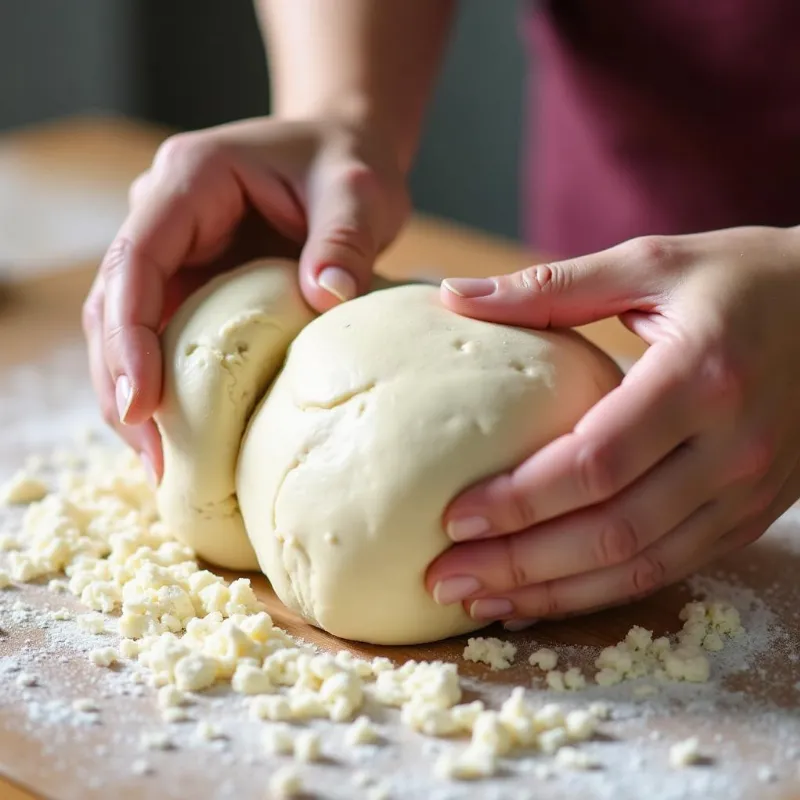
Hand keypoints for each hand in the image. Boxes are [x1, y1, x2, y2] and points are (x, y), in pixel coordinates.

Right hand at [82, 116, 408, 481]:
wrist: (344, 155)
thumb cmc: (348, 164)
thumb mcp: (358, 193)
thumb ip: (345, 239)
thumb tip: (327, 297)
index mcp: (190, 180)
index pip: (135, 259)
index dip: (129, 334)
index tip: (141, 403)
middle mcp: (165, 217)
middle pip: (114, 304)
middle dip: (122, 382)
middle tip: (154, 458)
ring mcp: (175, 253)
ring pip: (126, 328)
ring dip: (134, 395)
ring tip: (161, 465)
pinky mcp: (192, 284)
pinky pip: (162, 338)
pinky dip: (165, 388)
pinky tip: (182, 438)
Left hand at [427, 226, 799, 627]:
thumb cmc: (742, 280)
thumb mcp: (650, 264)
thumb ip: (549, 287)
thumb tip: (451, 294)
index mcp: (700, 378)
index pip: (595, 461)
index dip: (520, 499)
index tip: (453, 518)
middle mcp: (732, 448)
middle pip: (611, 530)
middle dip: (520, 563)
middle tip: (445, 578)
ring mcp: (748, 492)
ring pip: (640, 566)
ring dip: (554, 593)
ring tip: (481, 600)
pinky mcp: (750, 515)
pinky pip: (670, 569)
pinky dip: (603, 591)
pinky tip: (547, 596)